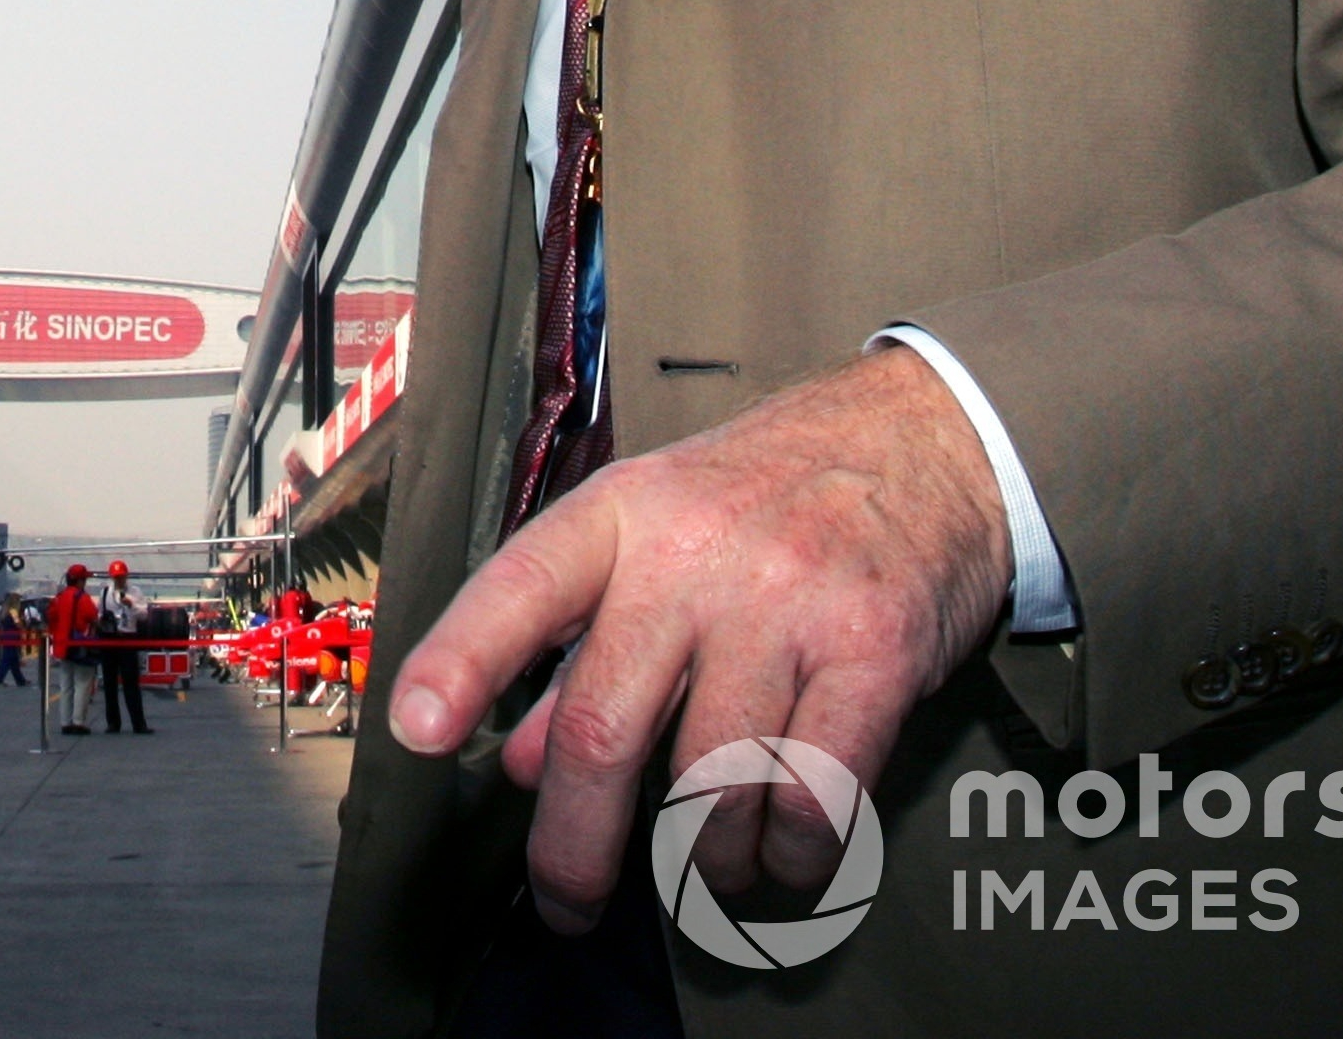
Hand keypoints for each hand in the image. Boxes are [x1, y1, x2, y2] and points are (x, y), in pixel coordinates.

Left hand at [385, 347, 1010, 929]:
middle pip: (605, 727)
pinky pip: (812, 797)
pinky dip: (790, 856)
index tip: (417, 732)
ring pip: (709, 784)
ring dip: (702, 862)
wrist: (925, 439)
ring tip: (707, 867)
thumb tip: (521, 762)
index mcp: (622, 515)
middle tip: (567, 905)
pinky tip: (783, 857)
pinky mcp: (874, 651)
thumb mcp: (658, 533)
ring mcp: (787, 603)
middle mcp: (695, 554)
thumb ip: (583, 644)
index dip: (460, 662)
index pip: (520, 590)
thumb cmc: (772, 497)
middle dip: (574, 847)